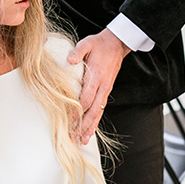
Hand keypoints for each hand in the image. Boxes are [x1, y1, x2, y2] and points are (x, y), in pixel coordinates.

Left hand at [67, 28, 129, 143]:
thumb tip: (69, 60)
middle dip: (83, 126)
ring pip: (98, 113)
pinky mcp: (106, 91)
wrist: (117, 43)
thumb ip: (77, 52)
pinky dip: (96, 121)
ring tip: (82, 140)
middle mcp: (102, 86)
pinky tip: (90, 130)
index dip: (76, 112)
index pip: (85, 99)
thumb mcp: (87, 43)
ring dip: (90, 127)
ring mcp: (106, 90)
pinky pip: (101, 109)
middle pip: (93, 111)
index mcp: (96, 77)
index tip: (66, 121)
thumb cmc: (100, 44)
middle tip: (72, 138)